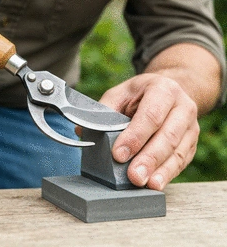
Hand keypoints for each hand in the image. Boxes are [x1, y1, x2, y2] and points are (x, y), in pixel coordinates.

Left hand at [100, 73, 198, 190]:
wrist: (169, 91)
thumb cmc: (140, 94)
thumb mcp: (120, 94)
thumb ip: (104, 111)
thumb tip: (82, 131)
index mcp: (162, 89)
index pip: (150, 115)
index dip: (134, 136)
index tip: (118, 154)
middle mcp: (182, 106)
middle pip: (167, 135)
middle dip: (148, 158)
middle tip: (133, 176)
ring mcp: (191, 125)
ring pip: (177, 151)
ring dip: (160, 170)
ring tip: (145, 184)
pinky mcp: (191, 143)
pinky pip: (182, 161)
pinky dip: (168, 173)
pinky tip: (156, 183)